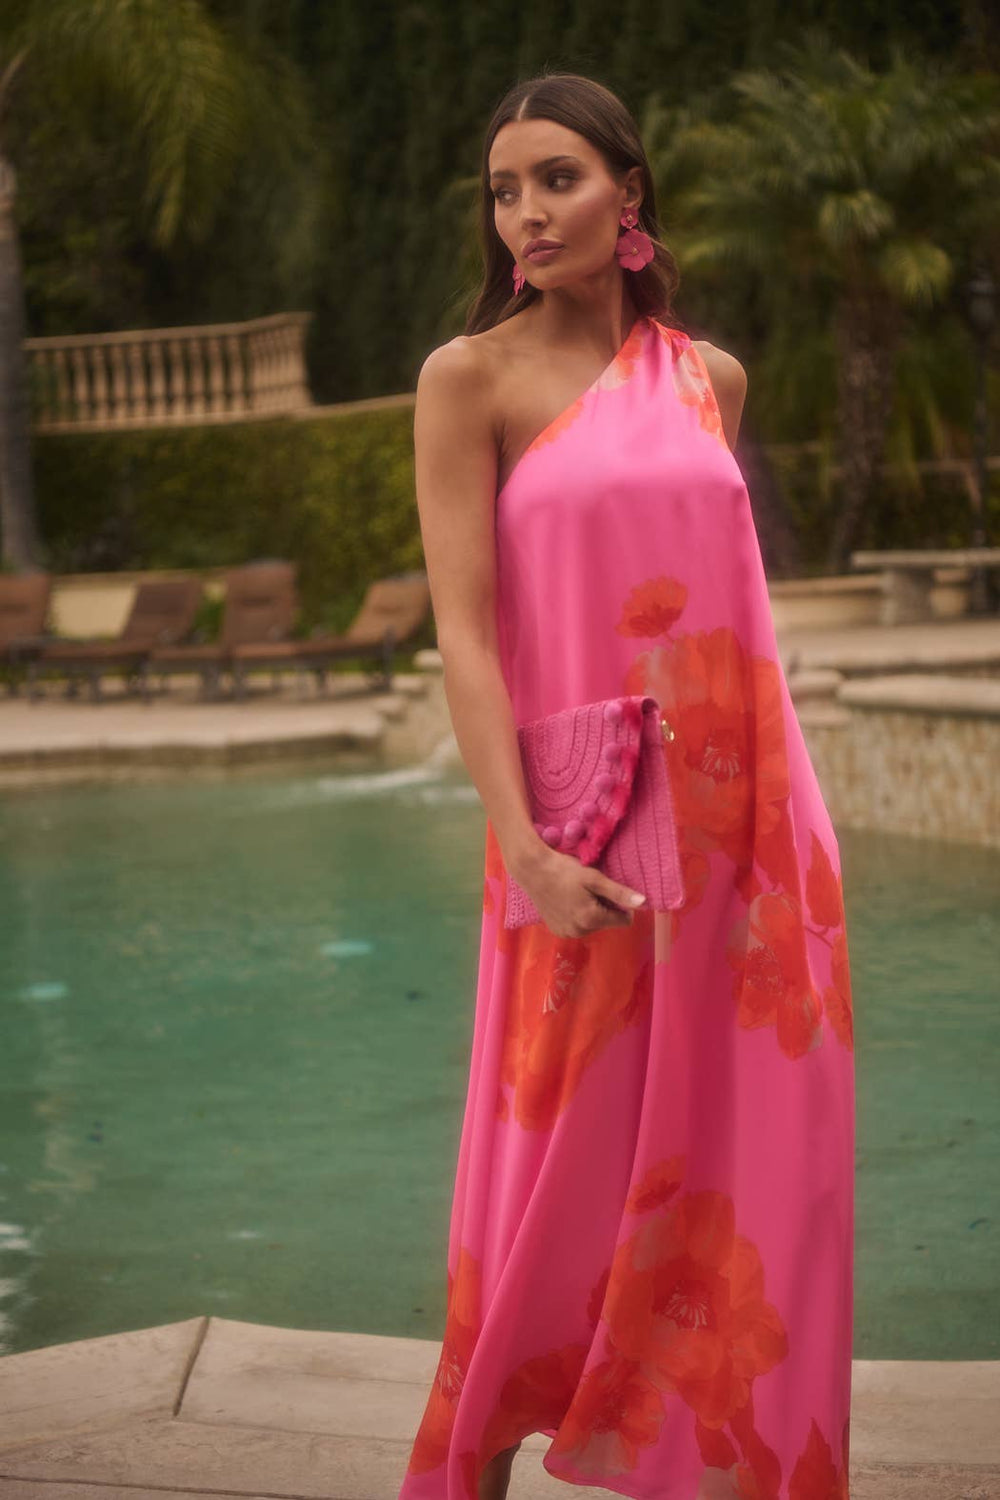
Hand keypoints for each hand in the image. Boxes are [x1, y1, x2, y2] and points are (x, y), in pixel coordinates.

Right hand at [513, 845, 646, 937]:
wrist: (532, 870)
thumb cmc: (565, 870)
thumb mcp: (595, 878)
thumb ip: (619, 893)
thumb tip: (644, 902)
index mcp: (592, 919)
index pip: (624, 920)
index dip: (620, 904)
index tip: (606, 889)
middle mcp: (580, 931)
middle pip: (607, 922)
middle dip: (604, 907)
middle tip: (588, 889)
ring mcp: (567, 933)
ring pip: (593, 925)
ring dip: (590, 912)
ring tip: (576, 894)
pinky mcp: (557, 931)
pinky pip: (578, 926)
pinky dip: (577, 916)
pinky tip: (567, 901)